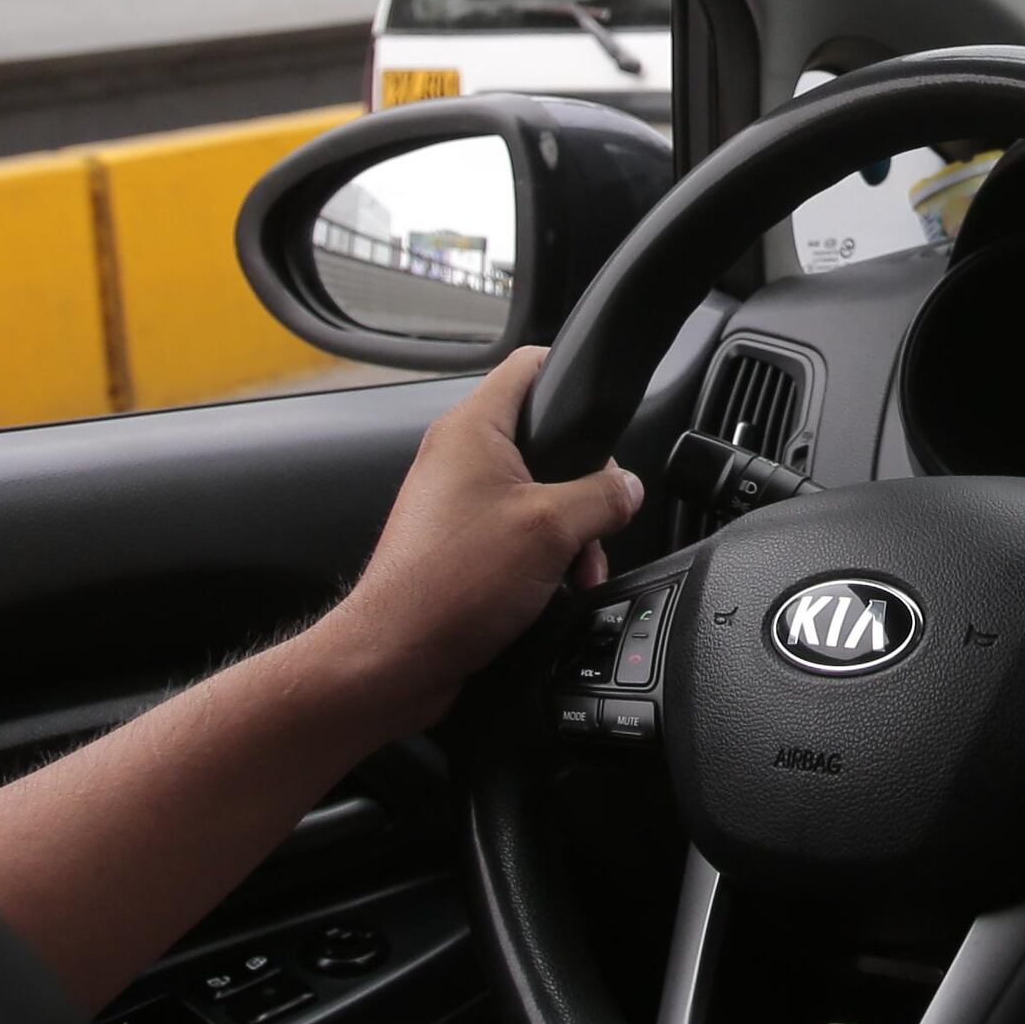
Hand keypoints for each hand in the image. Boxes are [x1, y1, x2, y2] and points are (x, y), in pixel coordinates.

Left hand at [305, 348, 646, 742]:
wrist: (396, 658)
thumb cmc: (449, 585)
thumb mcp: (552, 529)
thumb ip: (603, 498)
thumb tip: (628, 489)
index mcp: (472, 430)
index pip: (528, 365)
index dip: (571, 372)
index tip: (603, 401)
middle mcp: (459, 458)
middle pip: (545, 441)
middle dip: (584, 485)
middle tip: (595, 518)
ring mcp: (456, 503)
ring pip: (537, 495)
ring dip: (569, 532)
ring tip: (576, 569)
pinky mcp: (459, 546)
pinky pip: (518, 534)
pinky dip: (544, 557)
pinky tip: (555, 589)